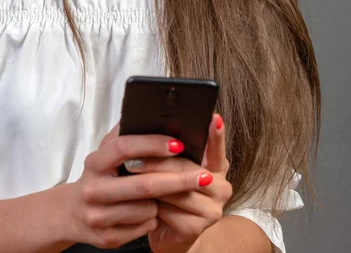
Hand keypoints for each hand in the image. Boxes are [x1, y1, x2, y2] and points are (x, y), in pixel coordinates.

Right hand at [64, 124, 211, 248]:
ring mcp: (98, 216)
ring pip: (147, 208)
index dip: (152, 144)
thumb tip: (153, 112)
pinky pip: (144, 227)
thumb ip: (126, 132)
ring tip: (165, 194)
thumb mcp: (106, 150)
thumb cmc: (100, 174)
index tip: (179, 144)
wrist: (72, 212)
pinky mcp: (107, 238)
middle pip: (144, 185)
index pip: (124, 148)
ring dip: (164, 201)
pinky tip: (149, 210)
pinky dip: (154, 218)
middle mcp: (93, 189)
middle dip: (179, 179)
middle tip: (206, 176)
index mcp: (95, 162)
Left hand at [125, 114, 232, 252]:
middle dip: (158, 161)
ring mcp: (212, 209)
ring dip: (151, 182)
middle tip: (134, 154)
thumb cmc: (167, 194)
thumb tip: (152, 123)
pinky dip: (152, 206)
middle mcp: (221, 186)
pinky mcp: (197, 228)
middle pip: (188, 168)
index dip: (216, 134)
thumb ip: (172, 150)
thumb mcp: (172, 169)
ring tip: (129, 173)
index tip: (214, 117)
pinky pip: (171, 213)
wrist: (167, 232)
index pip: (217, 147)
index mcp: (217, 166)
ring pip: (178, 190)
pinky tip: (138, 200)